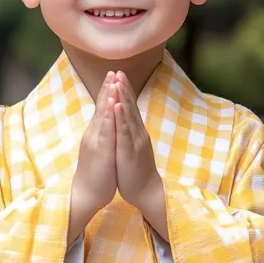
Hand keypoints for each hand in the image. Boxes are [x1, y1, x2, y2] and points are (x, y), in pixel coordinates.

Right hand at [69, 73, 116, 242]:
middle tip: (113, 70)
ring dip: (108, 97)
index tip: (114, 76)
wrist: (87, 193)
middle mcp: (95, 133)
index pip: (102, 108)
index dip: (107, 92)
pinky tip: (112, 105)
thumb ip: (102, 135)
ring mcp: (97, 140)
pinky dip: (108, 116)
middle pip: (101, 106)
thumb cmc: (95, 173)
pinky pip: (105, 130)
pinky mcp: (101, 150)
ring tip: (113, 80)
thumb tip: (105, 125)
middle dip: (108, 88)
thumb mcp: (100, 149)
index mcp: (97, 133)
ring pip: (103, 115)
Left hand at [112, 72, 161, 211]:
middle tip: (118, 71)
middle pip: (130, 107)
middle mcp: (137, 133)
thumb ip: (131, 134)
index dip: (125, 91)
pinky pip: (124, 132)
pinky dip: (121, 118)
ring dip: (122, 97)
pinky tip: (117, 106)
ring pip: (128, 116)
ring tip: (117, 81)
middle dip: (123, 88)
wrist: (147, 191)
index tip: (118, 75)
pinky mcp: (129, 151)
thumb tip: (127, 123)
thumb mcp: (133, 148)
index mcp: (135, 132)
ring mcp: (134, 141)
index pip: (129, 108)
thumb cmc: (137, 171)